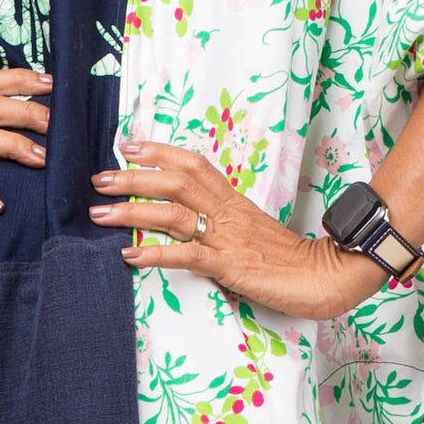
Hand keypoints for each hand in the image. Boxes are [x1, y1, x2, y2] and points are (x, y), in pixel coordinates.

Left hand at [90, 140, 388, 319]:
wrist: (325, 277)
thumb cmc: (288, 259)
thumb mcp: (252, 231)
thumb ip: (223, 223)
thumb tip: (190, 223)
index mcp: (234, 201)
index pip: (194, 164)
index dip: (160, 152)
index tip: (128, 146)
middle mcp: (227, 213)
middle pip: (176, 182)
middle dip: (133, 178)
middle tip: (98, 180)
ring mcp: (227, 238)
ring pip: (173, 214)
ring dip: (132, 212)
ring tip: (99, 214)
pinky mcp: (230, 266)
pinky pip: (187, 256)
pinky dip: (155, 254)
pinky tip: (129, 255)